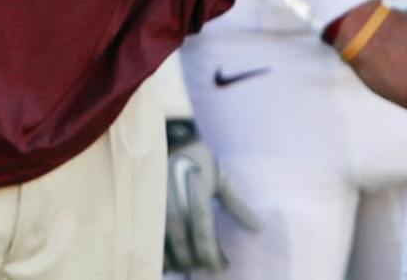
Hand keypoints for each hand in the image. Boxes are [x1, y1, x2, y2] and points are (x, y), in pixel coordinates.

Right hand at [163, 118, 257, 274]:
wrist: (171, 138)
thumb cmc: (200, 161)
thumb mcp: (220, 178)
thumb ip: (238, 204)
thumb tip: (260, 228)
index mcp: (196, 188)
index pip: (201, 224)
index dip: (209, 250)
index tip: (219, 266)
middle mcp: (175, 195)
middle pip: (181, 236)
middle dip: (192, 258)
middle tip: (204, 268)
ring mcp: (157, 199)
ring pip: (162, 237)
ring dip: (174, 257)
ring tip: (185, 267)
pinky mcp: (146, 202)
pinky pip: (150, 232)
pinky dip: (158, 249)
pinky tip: (167, 259)